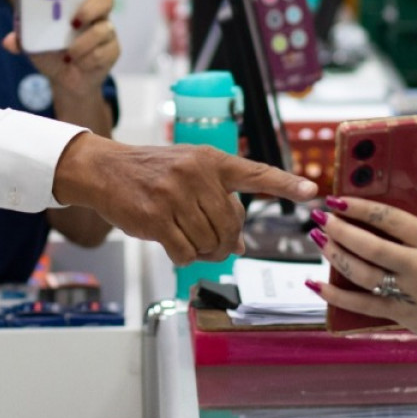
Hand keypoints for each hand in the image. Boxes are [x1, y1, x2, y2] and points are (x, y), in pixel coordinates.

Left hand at [6, 0, 118, 98]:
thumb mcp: (32, 42)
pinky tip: (79, 63)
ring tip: (69, 54)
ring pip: (104, 28)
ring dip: (82, 44)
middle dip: (90, 7)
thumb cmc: (50, 50)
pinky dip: (88, 59)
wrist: (65, 80)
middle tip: (73, 22)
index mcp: (75, 2)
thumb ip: (22, 37)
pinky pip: (105, 51)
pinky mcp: (112, 50)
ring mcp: (106, 30)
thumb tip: (10, 41)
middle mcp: (94, 12)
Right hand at [51, 136, 315, 264]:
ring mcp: (176, 195)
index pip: (256, 174)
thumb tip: (239, 243)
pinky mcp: (156, 217)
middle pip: (230, 226)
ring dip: (201, 251)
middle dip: (222, 242)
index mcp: (212, 160)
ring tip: (185, 238)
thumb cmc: (150, 173)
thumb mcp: (189, 176)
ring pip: (208, 243)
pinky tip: (170, 244)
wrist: (104, 169)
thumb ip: (217, 203)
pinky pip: (185, 253)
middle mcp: (197, 174)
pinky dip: (182, 257)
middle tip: (209, 243)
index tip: (312, 192)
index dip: (286, 185)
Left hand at [307, 170, 416, 348]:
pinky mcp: (401, 314)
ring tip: (318, 239)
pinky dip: (336, 295)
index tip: (338, 198)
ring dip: (335, 255)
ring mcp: (408, 292)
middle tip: (319, 217)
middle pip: (369, 244)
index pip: (390, 218)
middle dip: (339, 229)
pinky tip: (315, 283)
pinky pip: (362, 304)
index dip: (360, 206)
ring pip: (361, 272)